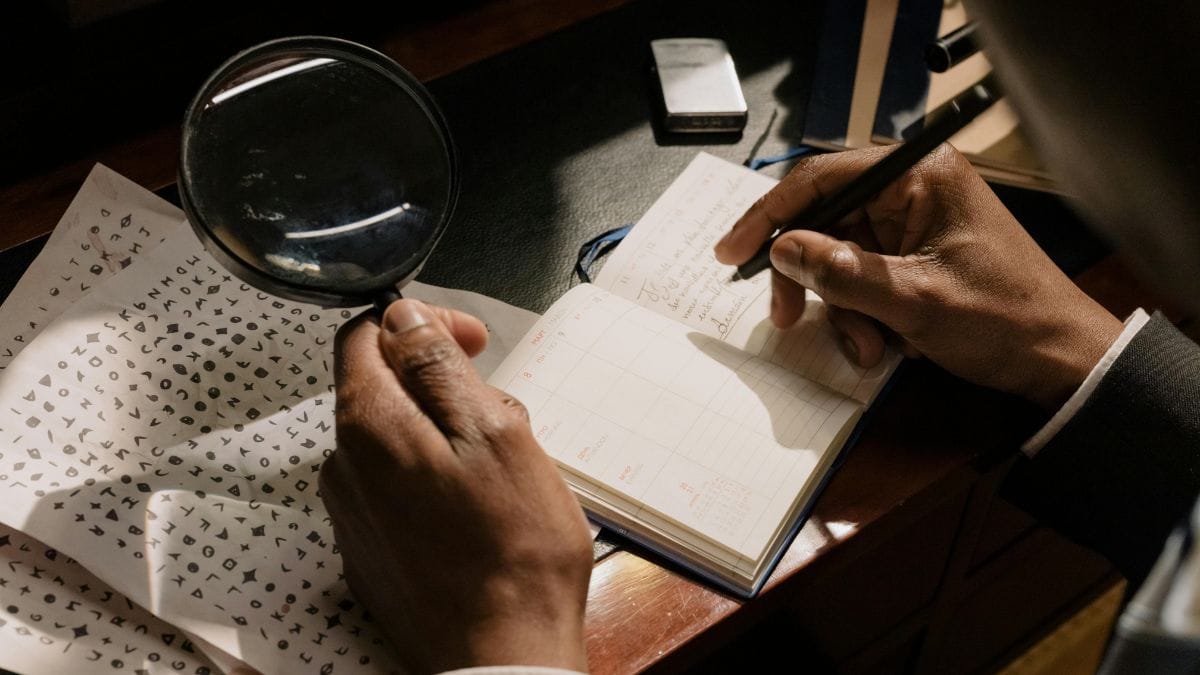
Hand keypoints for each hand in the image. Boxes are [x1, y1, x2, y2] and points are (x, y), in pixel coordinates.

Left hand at [321, 299, 592, 673]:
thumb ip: (438, 367)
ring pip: (396, 440)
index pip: (366, 335)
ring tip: (500, 471)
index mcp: (369, 426)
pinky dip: (433, 479)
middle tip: (504, 416)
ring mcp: (352, 515)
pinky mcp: (370, 551)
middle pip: (383, 388)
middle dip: (443, 385)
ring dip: (444, 435)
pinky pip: (396, 489)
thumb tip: (404, 317)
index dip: (422, 324)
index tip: (473, 343)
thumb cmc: (513, 550)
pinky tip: (478, 511)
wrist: (502, 656)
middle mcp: (343, 467)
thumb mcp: (494, 433)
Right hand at [715, 144, 1122, 408]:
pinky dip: (861, 314)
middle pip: (824, 222)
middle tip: (788, 319)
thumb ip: (841, 273)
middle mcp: (913, 190)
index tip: (732, 253)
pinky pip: (862, 278)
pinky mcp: (916, 255)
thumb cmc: (1004, 320)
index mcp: (918, 176)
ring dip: (841, 308)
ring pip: (838, 258)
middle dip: (809, 279)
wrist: (1060, 359)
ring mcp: (914, 224)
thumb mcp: (913, 301)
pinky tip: (887, 345)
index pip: (821, 178)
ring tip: (870, 347)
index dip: (768, 216)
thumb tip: (784, 251)